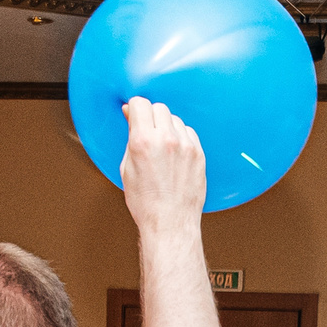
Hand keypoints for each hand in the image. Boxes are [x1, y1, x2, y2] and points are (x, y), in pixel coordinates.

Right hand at [118, 98, 206, 227]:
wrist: (170, 222)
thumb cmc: (146, 202)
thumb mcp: (127, 168)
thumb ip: (130, 138)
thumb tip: (132, 118)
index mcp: (143, 142)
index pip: (140, 104)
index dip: (134, 108)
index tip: (133, 114)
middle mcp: (166, 140)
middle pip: (158, 108)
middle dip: (150, 116)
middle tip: (147, 131)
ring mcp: (186, 146)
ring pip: (175, 119)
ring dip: (166, 126)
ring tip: (161, 146)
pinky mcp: (199, 154)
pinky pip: (188, 132)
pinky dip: (180, 137)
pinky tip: (174, 152)